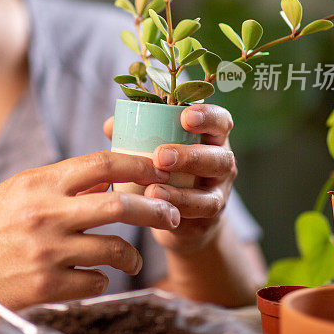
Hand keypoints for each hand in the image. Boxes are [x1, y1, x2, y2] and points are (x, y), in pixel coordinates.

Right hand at [0, 151, 180, 319]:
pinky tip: (92, 277)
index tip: (160, 170)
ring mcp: (47, 251)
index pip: (102, 165)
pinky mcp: (46, 285)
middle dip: (156, 210)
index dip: (139, 166)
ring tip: (130, 259)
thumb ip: (61, 184)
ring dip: (130, 255)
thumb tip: (106, 180)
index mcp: (39, 183)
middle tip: (171, 215)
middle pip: (120, 207)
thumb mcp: (18, 191)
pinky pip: (96, 281)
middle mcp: (46, 214)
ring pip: (115, 249)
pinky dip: (102, 279)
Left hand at [103, 104, 235, 254]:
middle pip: (220, 157)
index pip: (221, 121)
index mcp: (211, 137)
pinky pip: (198, 214)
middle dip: (190, 156)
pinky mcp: (210, 217)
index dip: (208, 117)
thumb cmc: (166, 169)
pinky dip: (176, 209)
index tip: (185, 117)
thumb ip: (137, 134)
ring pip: (211, 193)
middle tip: (160, 156)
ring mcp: (219, 191)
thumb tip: (111, 125)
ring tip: (152, 188)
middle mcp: (222, 162)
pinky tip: (155, 205)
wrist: (180, 213)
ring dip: (181, 191)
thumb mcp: (155, 149)